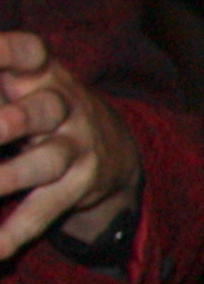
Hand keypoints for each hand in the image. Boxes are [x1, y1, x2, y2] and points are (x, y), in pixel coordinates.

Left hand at [0, 32, 138, 261]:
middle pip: (42, 111)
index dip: (1, 51)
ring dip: (6, 179)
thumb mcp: (20, 82)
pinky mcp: (77, 188)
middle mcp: (63, 108)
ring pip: (45, 163)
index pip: (27, 52)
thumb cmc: (36, 108)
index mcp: (40, 74)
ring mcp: (75, 149)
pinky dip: (16, 231)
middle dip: (8, 123)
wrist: (111, 148)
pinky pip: (45, 210)